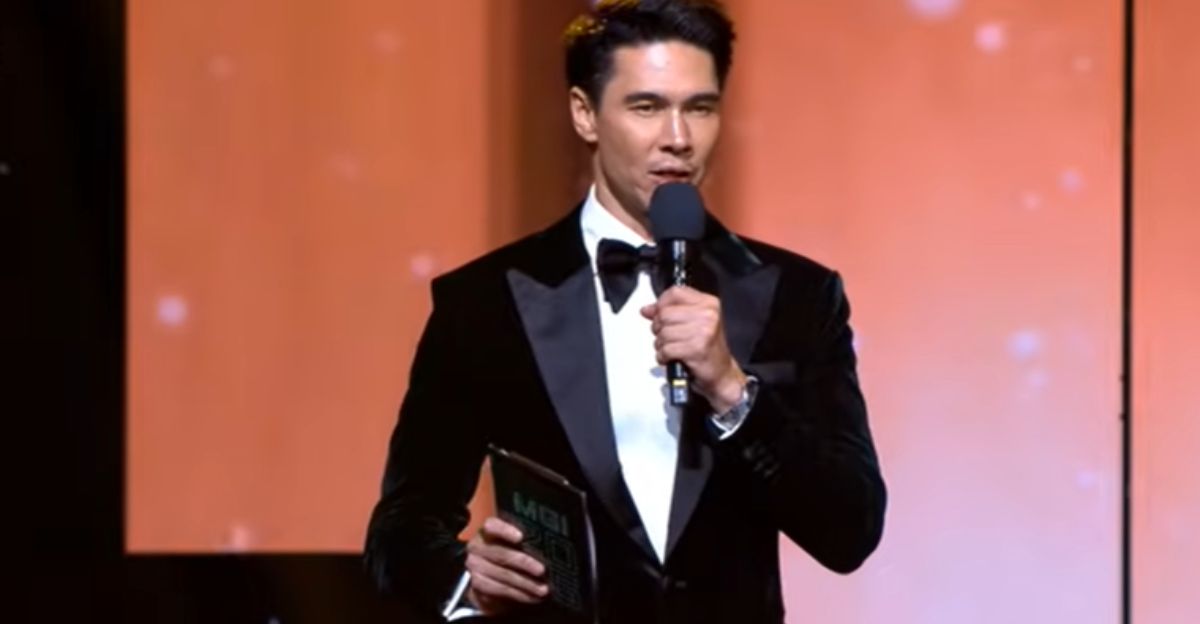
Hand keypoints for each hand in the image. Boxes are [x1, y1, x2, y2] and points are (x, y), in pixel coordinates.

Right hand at [464, 517, 549, 614]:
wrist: (490, 574)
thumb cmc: (508, 551)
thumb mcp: (513, 542)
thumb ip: (524, 540)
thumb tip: (546, 544)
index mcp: (487, 531)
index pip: (492, 525)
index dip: (505, 530)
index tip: (521, 537)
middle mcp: (477, 546)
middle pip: (501, 554)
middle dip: (524, 563)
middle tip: (541, 570)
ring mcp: (475, 565)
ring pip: (503, 575)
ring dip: (526, 583)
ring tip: (543, 588)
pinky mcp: (478, 583)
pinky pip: (501, 589)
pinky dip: (519, 594)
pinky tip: (532, 596)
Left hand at [641, 285, 747, 412]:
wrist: (722, 373)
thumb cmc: (707, 349)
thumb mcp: (693, 324)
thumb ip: (670, 312)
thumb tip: (646, 309)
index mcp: (708, 304)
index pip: (676, 292)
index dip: (661, 303)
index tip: (659, 314)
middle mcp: (708, 315)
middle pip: (665, 313)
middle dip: (658, 328)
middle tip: (666, 337)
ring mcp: (704, 331)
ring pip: (663, 332)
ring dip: (660, 344)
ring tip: (671, 349)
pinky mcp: (696, 349)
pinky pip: (666, 349)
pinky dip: (663, 356)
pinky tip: (671, 358)